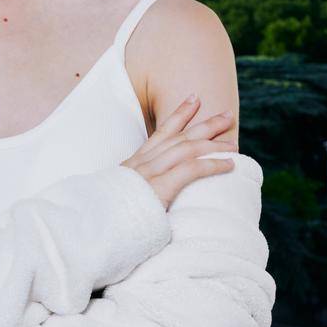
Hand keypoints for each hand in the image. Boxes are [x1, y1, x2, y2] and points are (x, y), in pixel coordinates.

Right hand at [120, 93, 239, 209]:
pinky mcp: (158, 187)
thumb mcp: (121, 196)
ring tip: (233, 144)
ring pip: (187, 148)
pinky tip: (229, 165)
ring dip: (213, 144)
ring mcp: (149, 173)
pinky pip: (191, 169)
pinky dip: (212, 165)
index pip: (160, 133)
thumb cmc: (109, 218)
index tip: (194, 99)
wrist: (94, 228)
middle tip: (226, 114)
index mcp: (133, 163)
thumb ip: (136, 190)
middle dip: (205, 124)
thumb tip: (150, 194)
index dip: (179, 114)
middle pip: (179, 136)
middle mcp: (142, 163)